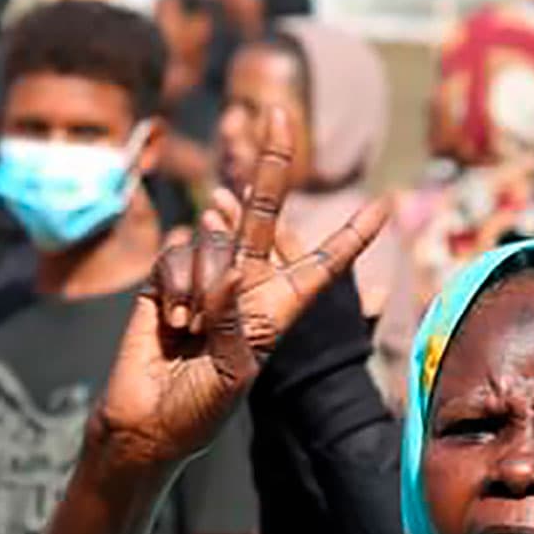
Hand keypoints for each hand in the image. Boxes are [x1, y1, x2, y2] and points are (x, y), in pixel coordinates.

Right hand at [91, 107, 388, 475]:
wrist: (147, 421)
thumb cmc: (201, 409)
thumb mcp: (236, 373)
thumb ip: (235, 321)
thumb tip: (229, 271)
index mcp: (278, 309)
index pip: (322, 265)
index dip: (352, 236)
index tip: (386, 206)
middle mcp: (245, 284)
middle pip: (264, 213)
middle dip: (270, 163)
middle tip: (278, 112)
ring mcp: (204, 276)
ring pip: (211, 242)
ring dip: (199, 286)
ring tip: (190, 328)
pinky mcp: (166, 277)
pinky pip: (177, 254)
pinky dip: (174, 286)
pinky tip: (172, 320)